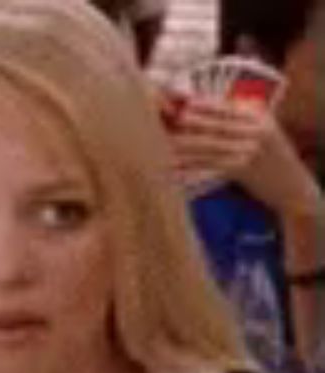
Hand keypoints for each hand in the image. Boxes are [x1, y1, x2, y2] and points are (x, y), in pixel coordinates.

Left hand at [170, 98, 322, 218]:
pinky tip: (175, 171)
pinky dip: (191, 169)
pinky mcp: (242, 170)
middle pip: (214, 125)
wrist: (292, 187)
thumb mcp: (263, 131)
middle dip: (187, 124)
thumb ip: (241, 119)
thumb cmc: (272, 159)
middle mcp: (254, 130)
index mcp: (258, 116)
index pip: (225, 107)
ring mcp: (249, 150)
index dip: (201, 105)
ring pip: (208, 146)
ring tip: (162, 147)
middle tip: (164, 123)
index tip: (181, 103)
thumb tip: (207, 110)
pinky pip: (209, 167)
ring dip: (183, 148)